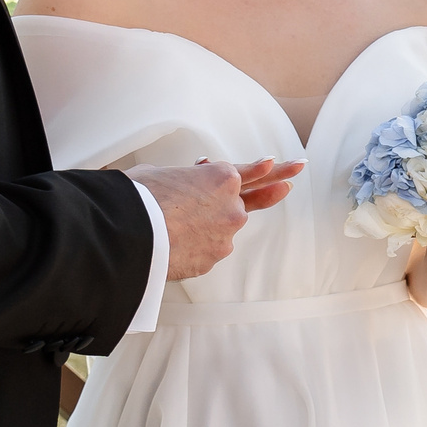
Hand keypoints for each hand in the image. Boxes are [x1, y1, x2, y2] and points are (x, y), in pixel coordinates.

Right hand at [127, 158, 302, 280]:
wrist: (128, 232)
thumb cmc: (138, 196)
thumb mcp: (161, 173)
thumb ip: (182, 178)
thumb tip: (179, 185)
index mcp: (221, 178)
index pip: (251, 172)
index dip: (270, 169)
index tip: (286, 168)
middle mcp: (232, 206)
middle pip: (247, 200)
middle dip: (271, 189)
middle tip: (298, 170)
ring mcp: (225, 235)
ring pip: (220, 229)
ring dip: (204, 226)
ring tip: (173, 223)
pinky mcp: (213, 258)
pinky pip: (205, 250)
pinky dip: (192, 246)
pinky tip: (170, 243)